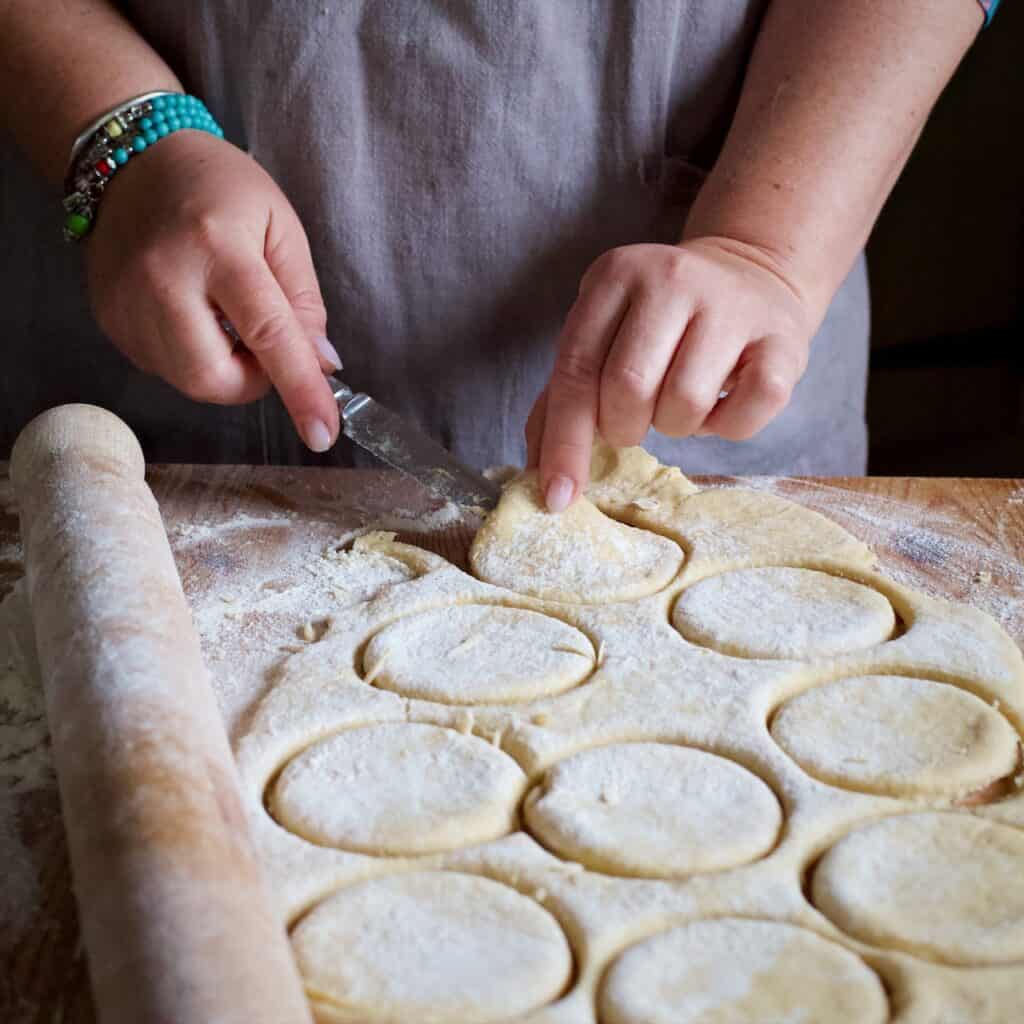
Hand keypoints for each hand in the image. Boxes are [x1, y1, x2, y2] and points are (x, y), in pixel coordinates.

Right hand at [85, 130, 341, 450]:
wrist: (132, 159)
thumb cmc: (219, 188)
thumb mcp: (281, 227)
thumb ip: (304, 301)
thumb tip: (321, 364)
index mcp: (218, 247)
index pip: (268, 334)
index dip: (299, 389)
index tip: (322, 434)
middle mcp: (163, 279)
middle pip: (214, 379)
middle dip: (252, 382)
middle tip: (261, 344)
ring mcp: (126, 303)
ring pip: (188, 381)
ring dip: (223, 369)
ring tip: (224, 317)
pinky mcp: (109, 319)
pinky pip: (163, 368)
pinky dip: (192, 356)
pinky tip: (191, 313)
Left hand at [527, 238, 820, 510]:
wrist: (749, 277)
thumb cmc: (659, 327)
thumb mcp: (602, 338)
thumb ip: (563, 399)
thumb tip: (540, 477)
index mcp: (613, 276)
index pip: (576, 369)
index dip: (564, 440)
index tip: (558, 496)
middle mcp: (671, 277)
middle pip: (628, 389)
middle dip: (625, 427)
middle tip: (637, 419)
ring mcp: (731, 304)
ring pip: (686, 404)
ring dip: (677, 426)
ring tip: (682, 400)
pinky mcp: (784, 338)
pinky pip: (750, 410)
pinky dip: (729, 427)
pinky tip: (723, 403)